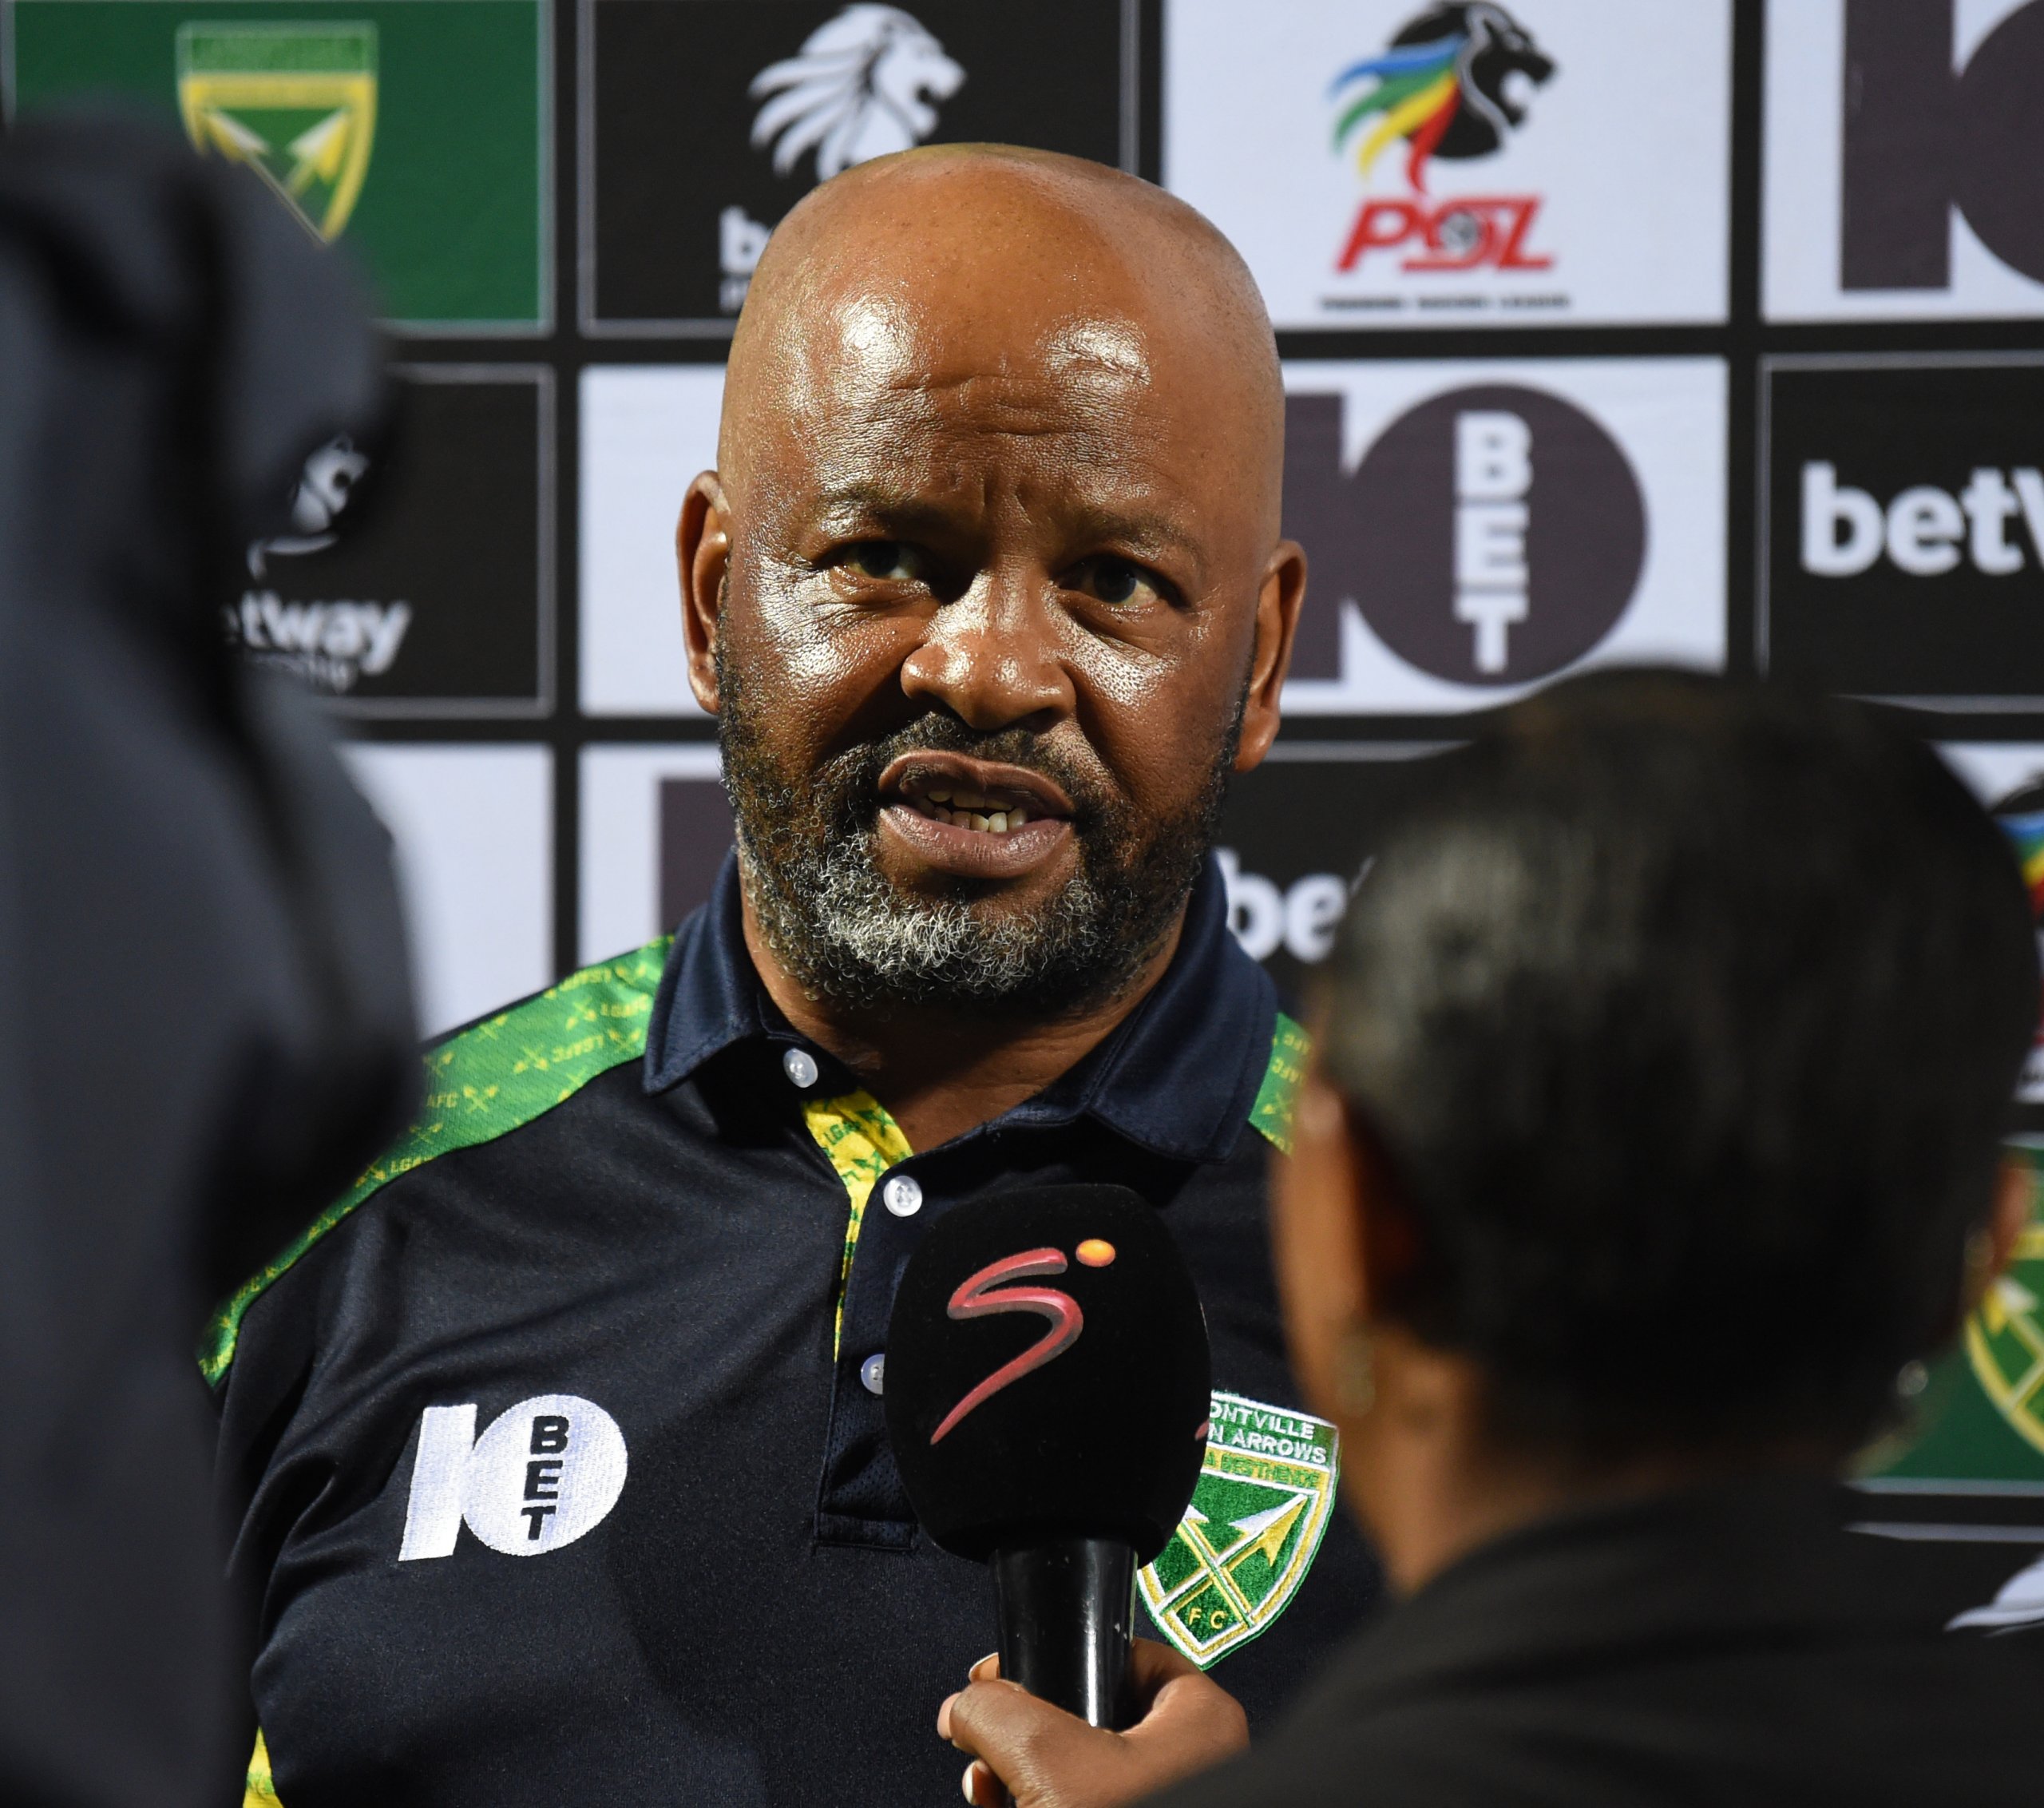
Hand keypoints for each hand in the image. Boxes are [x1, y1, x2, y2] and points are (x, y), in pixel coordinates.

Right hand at [937, 1638, 1248, 1807]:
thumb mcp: (1044, 1754)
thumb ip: (996, 1711)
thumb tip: (967, 1706)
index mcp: (1199, 1718)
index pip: (1125, 1654)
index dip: (1060, 1656)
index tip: (1010, 1675)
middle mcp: (1193, 1760)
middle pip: (1090, 1717)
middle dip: (1026, 1736)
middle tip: (991, 1747)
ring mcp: (1165, 1803)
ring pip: (1079, 1773)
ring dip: (1023, 1781)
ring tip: (992, 1795)